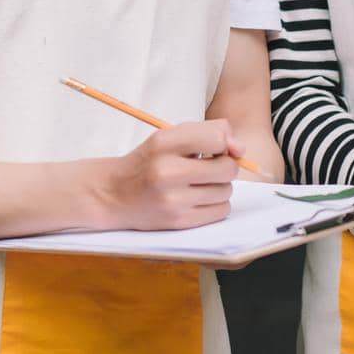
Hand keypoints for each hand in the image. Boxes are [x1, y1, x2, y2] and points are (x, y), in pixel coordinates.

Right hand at [92, 120, 242, 230]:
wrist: (113, 194)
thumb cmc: (149, 161)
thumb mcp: (169, 136)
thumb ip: (208, 131)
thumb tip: (240, 150)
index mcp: (163, 143)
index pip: (216, 138)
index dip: (223, 143)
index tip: (214, 149)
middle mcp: (167, 172)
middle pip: (227, 168)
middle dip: (225, 166)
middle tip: (209, 167)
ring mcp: (172, 200)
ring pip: (226, 191)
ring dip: (220, 187)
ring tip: (199, 184)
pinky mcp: (178, 222)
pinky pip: (221, 212)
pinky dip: (216, 205)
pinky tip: (198, 199)